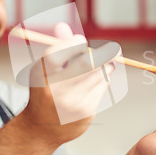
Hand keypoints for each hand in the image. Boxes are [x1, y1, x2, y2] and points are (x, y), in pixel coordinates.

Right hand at [22, 23, 115, 145]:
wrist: (41, 129)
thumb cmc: (45, 91)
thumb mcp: (45, 69)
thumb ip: (56, 47)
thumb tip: (62, 25)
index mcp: (40, 76)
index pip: (57, 53)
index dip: (72, 43)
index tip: (81, 40)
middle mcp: (54, 90)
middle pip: (85, 64)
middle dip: (104, 53)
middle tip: (115, 48)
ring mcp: (71, 103)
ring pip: (98, 75)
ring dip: (107, 66)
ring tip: (106, 65)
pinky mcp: (85, 113)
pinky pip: (102, 88)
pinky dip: (104, 80)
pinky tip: (98, 81)